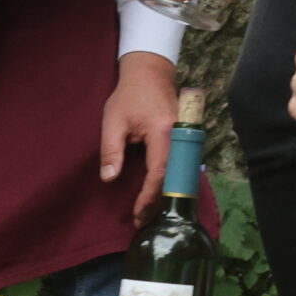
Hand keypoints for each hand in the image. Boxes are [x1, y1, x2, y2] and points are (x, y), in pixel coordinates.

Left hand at [100, 50, 177, 220]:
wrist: (150, 73)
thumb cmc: (129, 96)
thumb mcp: (113, 120)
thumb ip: (111, 150)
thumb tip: (108, 179)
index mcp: (164, 132)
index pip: (160, 172)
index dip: (148, 197)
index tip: (136, 214)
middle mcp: (181, 137)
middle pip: (175, 178)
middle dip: (159, 203)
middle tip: (142, 222)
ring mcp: (187, 138)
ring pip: (180, 175)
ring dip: (166, 196)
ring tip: (148, 214)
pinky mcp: (186, 140)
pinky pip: (181, 167)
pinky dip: (171, 184)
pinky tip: (159, 196)